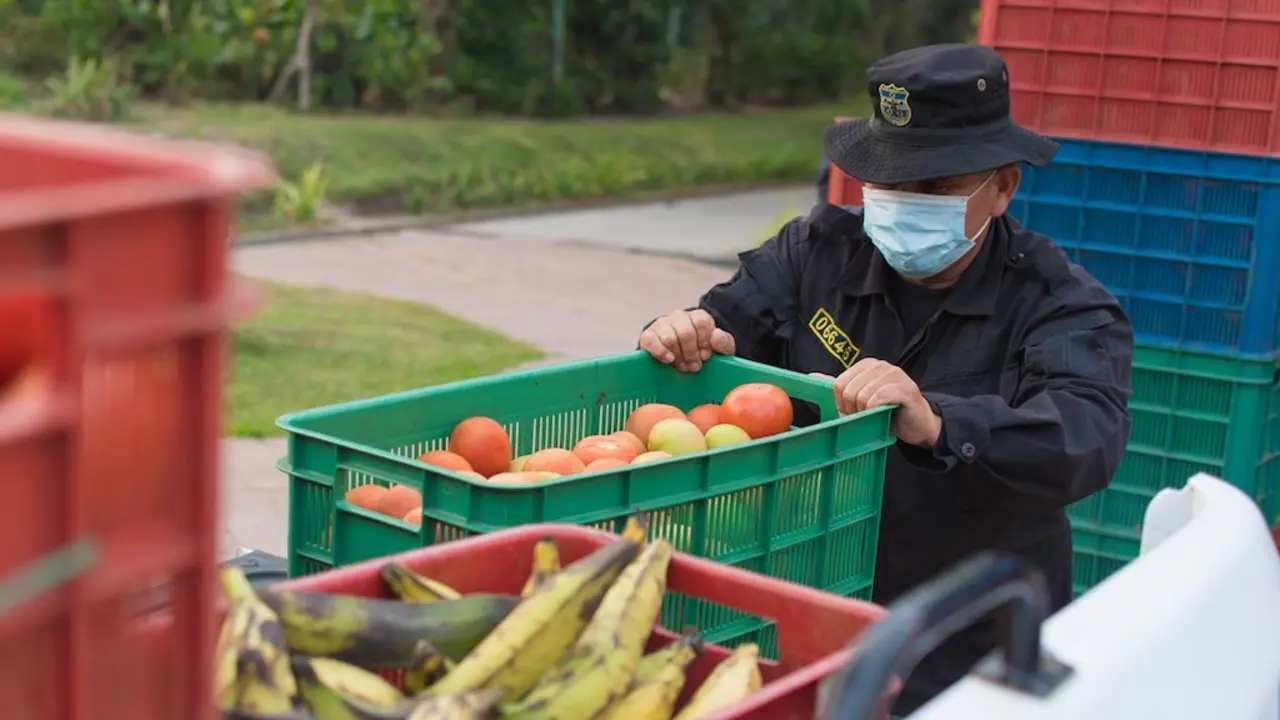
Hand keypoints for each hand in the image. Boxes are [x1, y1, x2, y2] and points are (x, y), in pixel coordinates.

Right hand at [639, 309, 735, 371]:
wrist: (680, 357)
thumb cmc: (700, 353)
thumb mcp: (719, 350)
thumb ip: (725, 343)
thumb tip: (716, 336)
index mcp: (698, 317)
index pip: (701, 323)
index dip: (704, 342)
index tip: (705, 356)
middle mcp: (679, 316)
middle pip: (686, 333)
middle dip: (691, 353)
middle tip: (694, 366)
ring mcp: (662, 324)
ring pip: (670, 338)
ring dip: (678, 356)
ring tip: (682, 365)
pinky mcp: (648, 335)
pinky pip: (650, 340)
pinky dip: (660, 352)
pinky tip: (669, 360)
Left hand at [827, 359, 941, 447]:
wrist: (917, 425)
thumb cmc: (888, 412)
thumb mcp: (860, 399)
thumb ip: (840, 387)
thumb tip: (813, 376)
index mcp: (867, 365)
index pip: (838, 384)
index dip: (843, 404)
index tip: (855, 412)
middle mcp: (880, 366)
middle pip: (848, 391)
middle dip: (854, 410)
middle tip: (868, 416)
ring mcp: (894, 374)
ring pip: (862, 397)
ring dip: (867, 413)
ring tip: (878, 415)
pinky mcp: (905, 388)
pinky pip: (877, 400)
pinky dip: (877, 412)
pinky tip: (886, 414)